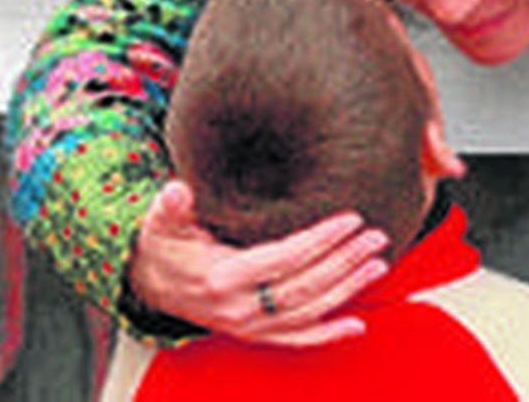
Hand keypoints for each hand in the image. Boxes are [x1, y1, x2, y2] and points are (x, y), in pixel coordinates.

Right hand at [128, 180, 390, 345]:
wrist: (150, 284)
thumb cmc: (165, 247)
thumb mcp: (163, 222)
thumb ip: (172, 206)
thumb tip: (177, 190)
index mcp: (222, 277)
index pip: (284, 258)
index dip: (320, 240)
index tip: (350, 220)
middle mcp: (238, 308)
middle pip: (304, 286)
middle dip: (344, 262)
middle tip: (376, 238)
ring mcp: (247, 326)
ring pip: (307, 312)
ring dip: (347, 290)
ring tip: (378, 265)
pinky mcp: (253, 335)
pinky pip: (295, 339)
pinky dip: (328, 335)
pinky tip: (356, 324)